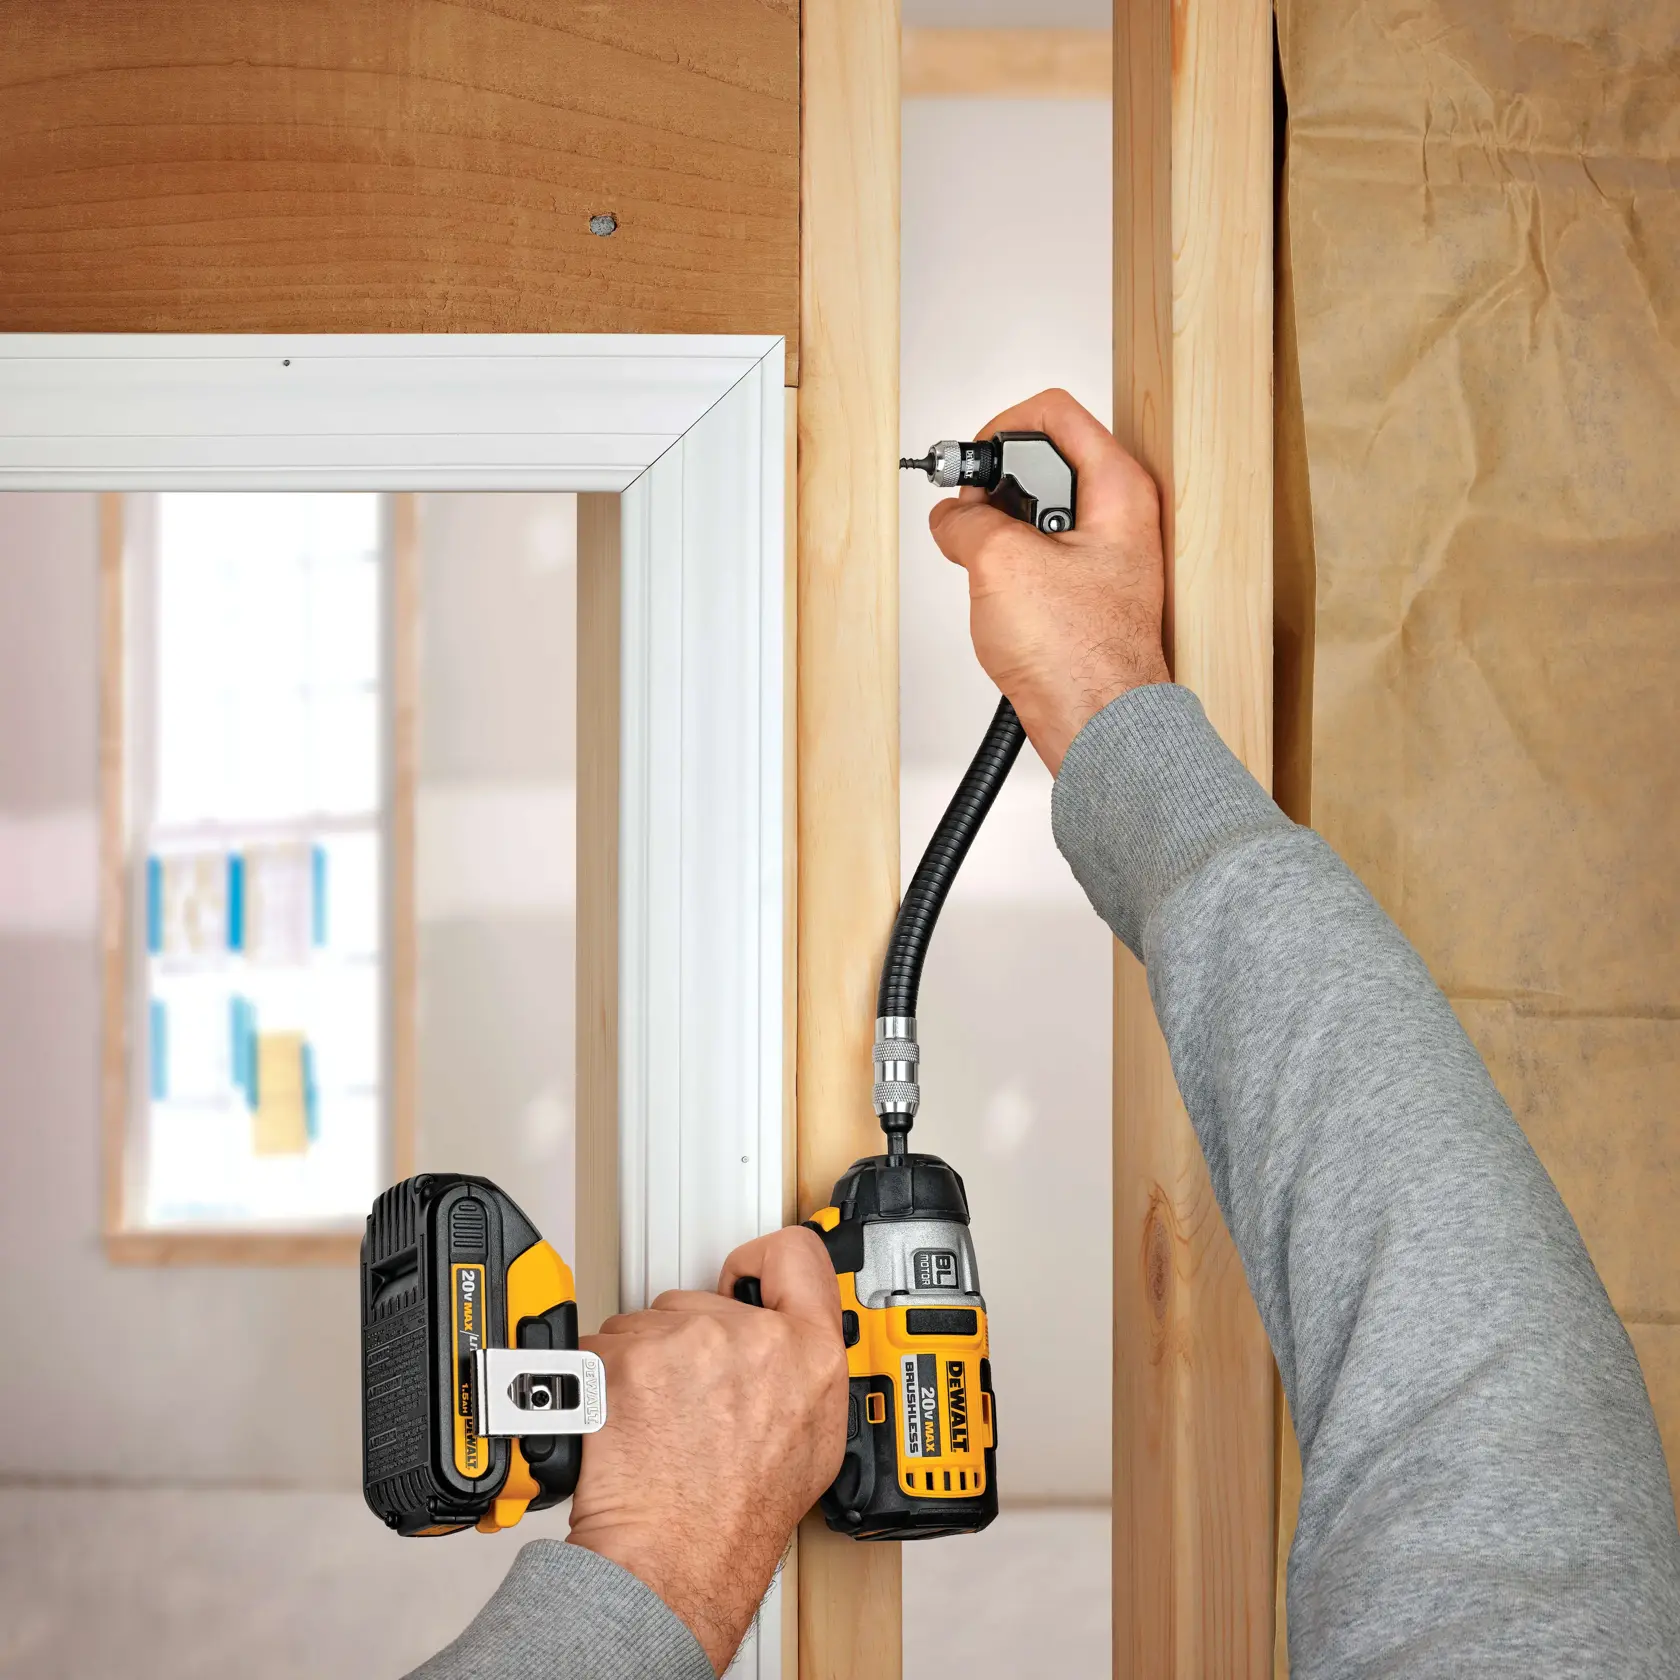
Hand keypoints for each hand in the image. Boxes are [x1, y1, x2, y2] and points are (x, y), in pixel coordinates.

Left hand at [569, 1227, 847, 1673]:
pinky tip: (623, 1424)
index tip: (745, 1272)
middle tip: (688, 1401)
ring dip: (642, 1364)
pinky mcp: (626, 1357)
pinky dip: (601, 1381)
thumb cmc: (735, 1520)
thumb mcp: (814, 1445)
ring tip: (654, 1424)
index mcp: (809, 1353)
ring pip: (646, 1326)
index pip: (796, 1254)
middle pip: (701, 1301)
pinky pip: (601, 1348)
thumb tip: (788, 1343)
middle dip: (687, 1341)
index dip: (763, 1259)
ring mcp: (684, 1342)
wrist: (672, 1562)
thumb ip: (804, 1374)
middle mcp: (750, 1337)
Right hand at [926, 388, 1169, 773]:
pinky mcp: (1087, 593)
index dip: (1001, 429)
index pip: (1055, 411)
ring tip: (986, 571)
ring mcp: (1105, 556)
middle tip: (972, 523)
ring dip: (998, 536)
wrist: (1096, 726)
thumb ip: (966, 522)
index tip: (972, 469)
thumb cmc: (1078, 657)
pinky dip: (1008, 571)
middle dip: (995, 490)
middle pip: (1044, 462)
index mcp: (1118, 488)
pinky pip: (1037, 560)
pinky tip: (999, 601)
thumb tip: (950, 518)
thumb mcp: (1000, 564)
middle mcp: (1120, 516)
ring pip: (1036, 515)